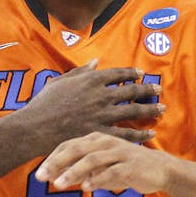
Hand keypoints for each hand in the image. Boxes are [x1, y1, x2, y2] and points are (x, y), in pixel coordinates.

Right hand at [19, 60, 164, 154]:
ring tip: (161, 110)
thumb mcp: (59, 81)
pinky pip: (126, 134)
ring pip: (133, 111)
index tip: (140, 74)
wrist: (34, 127)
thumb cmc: (43, 104)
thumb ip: (80, 72)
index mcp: (91, 80)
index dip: (132, 73)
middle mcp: (100, 95)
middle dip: (147, 90)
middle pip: (131, 91)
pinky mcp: (100, 133)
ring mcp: (102, 115)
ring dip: (150, 110)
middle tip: (158, 90)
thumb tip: (95, 62)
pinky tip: (149, 134)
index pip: (118, 73)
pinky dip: (140, 134)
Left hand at [35, 132, 171, 192]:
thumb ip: (80, 169)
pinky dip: (98, 179)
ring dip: (73, 172)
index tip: (38, 174)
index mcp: (95, 138)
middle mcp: (105, 142)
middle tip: (41, 177)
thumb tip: (55, 177)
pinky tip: (85, 188)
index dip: (51, 159)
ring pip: (92, 160)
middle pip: (76, 149)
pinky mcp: (131, 165)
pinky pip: (112, 171)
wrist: (159, 169)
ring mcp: (119, 152)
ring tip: (58, 184)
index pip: (68, 145)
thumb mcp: (101, 166)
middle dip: (56, 163)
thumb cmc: (124, 166)